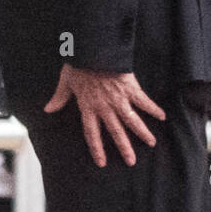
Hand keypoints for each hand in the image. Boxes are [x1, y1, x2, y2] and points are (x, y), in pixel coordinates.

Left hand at [43, 64, 165, 167]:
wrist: (93, 49)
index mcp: (88, 107)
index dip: (96, 148)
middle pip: (115, 132)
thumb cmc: (78, 64)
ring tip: (151, 143)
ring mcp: (118, 98)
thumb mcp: (66, 82)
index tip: (102, 162)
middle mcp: (104, 107)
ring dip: (142, 133)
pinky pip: (143, 101)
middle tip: (131, 162)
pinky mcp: (130, 88)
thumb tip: (47, 110)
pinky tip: (162, 117)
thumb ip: (59, 98)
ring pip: (132, 120)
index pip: (91, 133)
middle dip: (124, 148)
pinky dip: (153, 108)